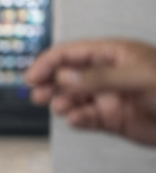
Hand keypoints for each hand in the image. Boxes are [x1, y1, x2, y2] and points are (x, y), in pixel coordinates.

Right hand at [26, 39, 155, 144]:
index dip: (49, 63)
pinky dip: (77, 120)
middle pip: (67, 75)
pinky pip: (86, 118)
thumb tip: (66, 76)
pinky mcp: (111, 119)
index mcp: (113, 55)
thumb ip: (100, 77)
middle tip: (39, 94)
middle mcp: (107, 75)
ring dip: (62, 102)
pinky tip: (77, 119)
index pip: (72, 53)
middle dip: (50, 84)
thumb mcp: (140, 77)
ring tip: (61, 107)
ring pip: (72, 98)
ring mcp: (108, 97)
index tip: (33, 76)